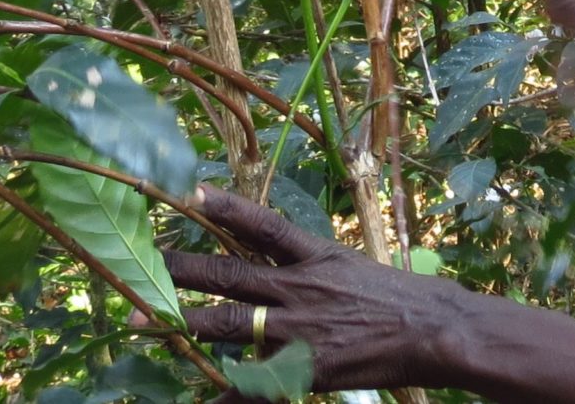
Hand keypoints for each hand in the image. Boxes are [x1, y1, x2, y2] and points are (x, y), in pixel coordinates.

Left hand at [154, 184, 467, 399]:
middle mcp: (300, 288)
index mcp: (316, 257)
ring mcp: (299, 329)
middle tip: (145, 263)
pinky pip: (255, 383)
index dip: (228, 209)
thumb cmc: (401, 297)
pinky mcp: (305, 367)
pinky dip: (227, 393)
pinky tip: (203, 398)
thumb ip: (314, 267)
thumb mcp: (354, 266)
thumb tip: (280, 263)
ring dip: (182, 322)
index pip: (264, 226)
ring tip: (141, 319)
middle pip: (230, 273)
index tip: (192, 192)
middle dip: (183, 270)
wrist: (433, 330)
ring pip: (227, 324)